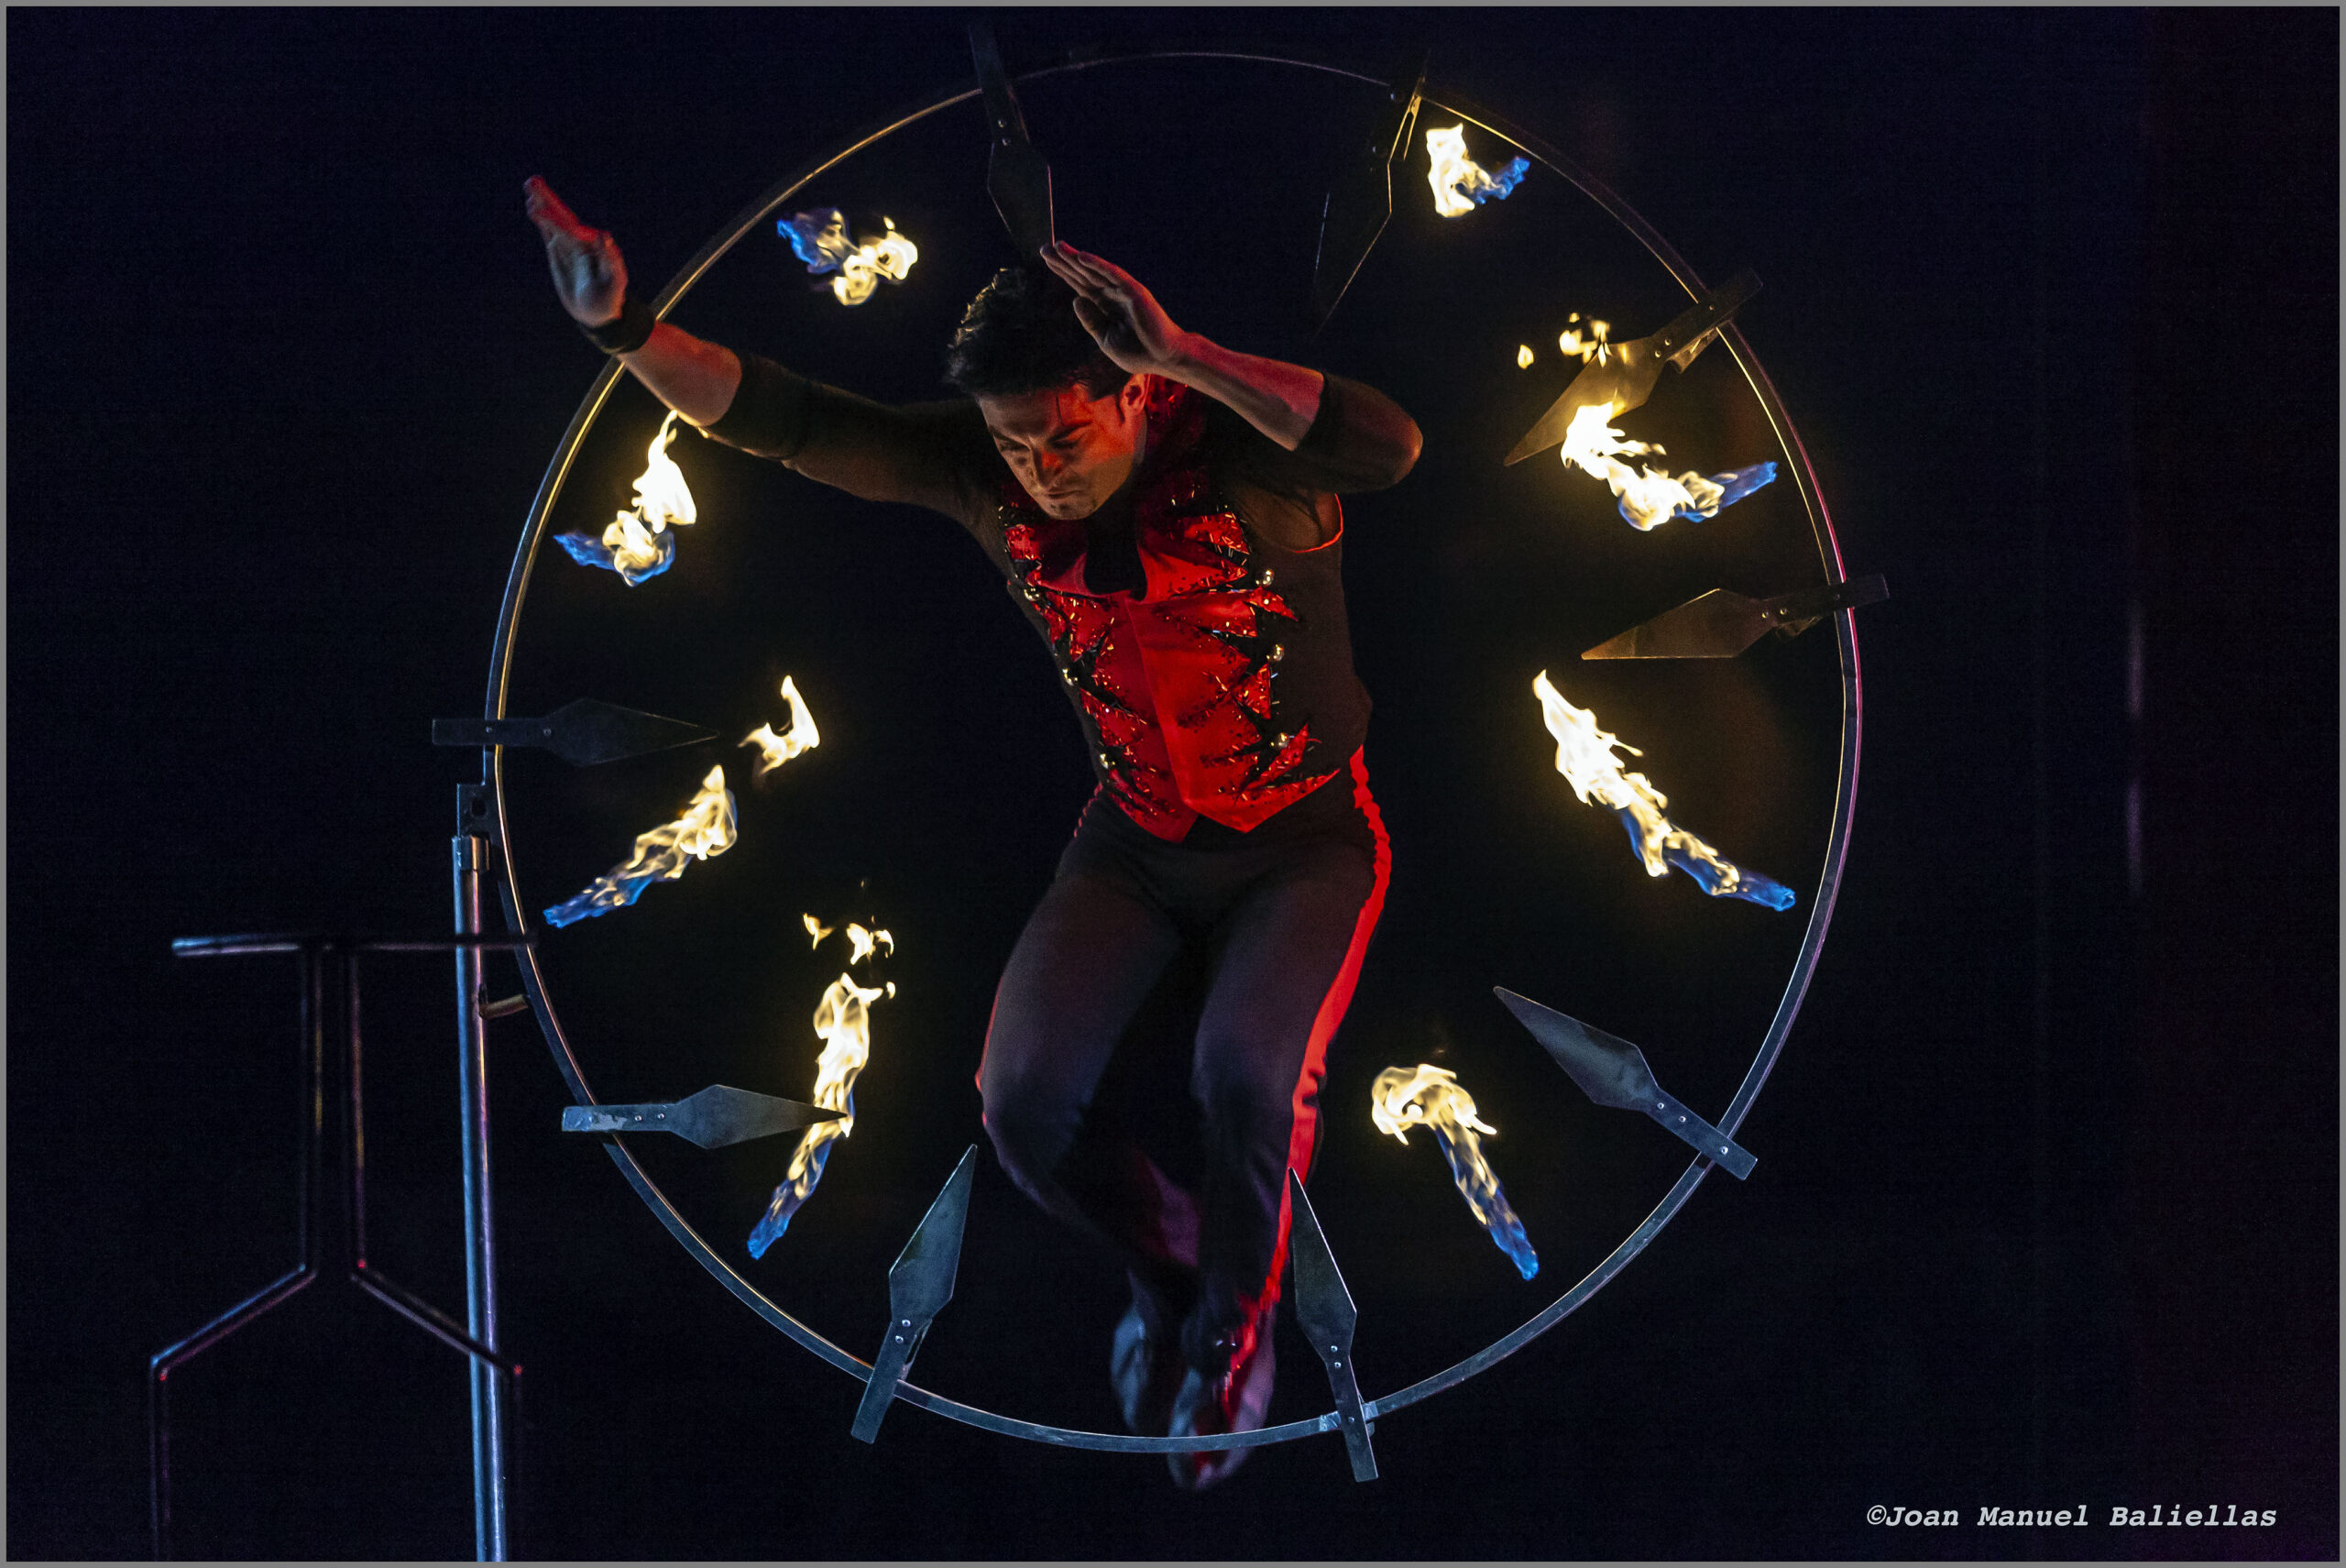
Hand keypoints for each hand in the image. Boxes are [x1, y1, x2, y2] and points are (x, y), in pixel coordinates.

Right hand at [524, 176, 626, 326]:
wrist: (600, 315)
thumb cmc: (610, 299)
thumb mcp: (615, 281)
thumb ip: (610, 259)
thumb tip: (605, 235)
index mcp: (591, 246)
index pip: (570, 227)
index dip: (554, 218)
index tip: (538, 211)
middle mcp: (580, 243)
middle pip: (561, 217)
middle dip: (548, 200)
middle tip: (533, 180)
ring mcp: (569, 248)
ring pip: (553, 223)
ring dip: (542, 206)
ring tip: (530, 188)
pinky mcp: (560, 255)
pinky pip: (549, 235)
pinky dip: (542, 223)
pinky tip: (534, 210)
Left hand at [1040, 242, 1192, 377]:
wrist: (1163, 358)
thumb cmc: (1137, 352)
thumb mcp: (1105, 339)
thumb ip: (1090, 321)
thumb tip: (1075, 300)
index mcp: (1104, 305)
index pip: (1079, 284)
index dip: (1063, 271)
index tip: (1046, 259)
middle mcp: (1112, 293)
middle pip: (1083, 274)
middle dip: (1063, 261)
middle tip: (1043, 247)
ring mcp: (1123, 291)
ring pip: (1095, 271)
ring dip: (1076, 258)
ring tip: (1057, 246)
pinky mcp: (1134, 291)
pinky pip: (1113, 275)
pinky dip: (1098, 265)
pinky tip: (1082, 256)